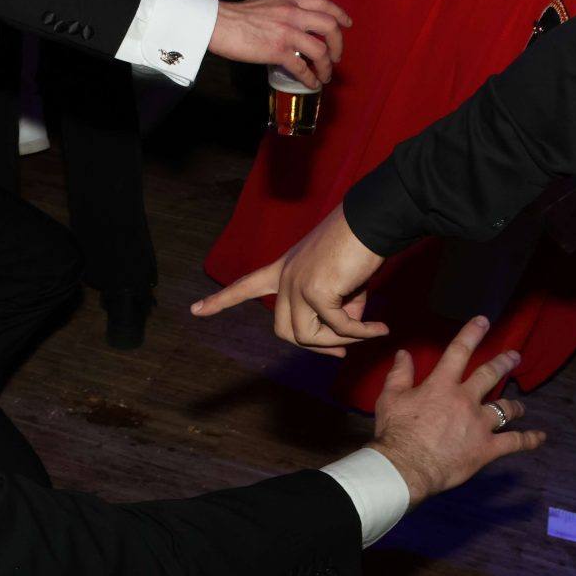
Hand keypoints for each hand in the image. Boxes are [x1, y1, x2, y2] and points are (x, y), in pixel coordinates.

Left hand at [190, 203, 387, 354]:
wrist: (371, 222)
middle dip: (315, 346)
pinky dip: (361, 333)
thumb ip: (332, 312)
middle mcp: (284, 275)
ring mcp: (297, 282)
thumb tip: (339, 344)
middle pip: (283, 331)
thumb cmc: (359, 249)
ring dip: (340, 339)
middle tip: (343, 352)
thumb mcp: (340, 285)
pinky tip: (381, 328)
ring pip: (306, 335)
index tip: (194, 310)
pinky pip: (339, 327)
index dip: (221, 301)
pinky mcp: (316, 289)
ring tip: (368, 327)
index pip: (245, 286)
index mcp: (283, 269)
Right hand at [208, 0, 349, 87]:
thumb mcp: (266, 6)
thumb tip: (291, 30)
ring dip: (326, 67)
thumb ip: (282, 13)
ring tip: (324, 76)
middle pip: (330, 28)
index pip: (325, 5)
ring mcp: (287, 33)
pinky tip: (311, 83)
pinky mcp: (278, 51)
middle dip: (338, 45)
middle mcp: (294, 14)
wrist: (219, 23)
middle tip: (336, 58)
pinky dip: (310, 78)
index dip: (340, 15)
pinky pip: (302, 68)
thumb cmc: (237, 16)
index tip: (347, 24)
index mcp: (291, 1)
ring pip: (320, 52)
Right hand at [366, 317, 544, 506]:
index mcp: (442, 385)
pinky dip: (529, 439)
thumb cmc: (396, 430)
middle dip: (504, 363)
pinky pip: (514, 442)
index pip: (459, 352)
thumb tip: (404, 354)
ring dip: (515, 406)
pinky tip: (539, 437)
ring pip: (505, 409)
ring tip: (521, 405)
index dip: (472, 334)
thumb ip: (400, 374)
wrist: (408, 464)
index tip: (484, 321)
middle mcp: (465, 400)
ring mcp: (479, 424)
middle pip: (489, 376)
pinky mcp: (487, 448)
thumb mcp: (391, 396)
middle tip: (515, 356)